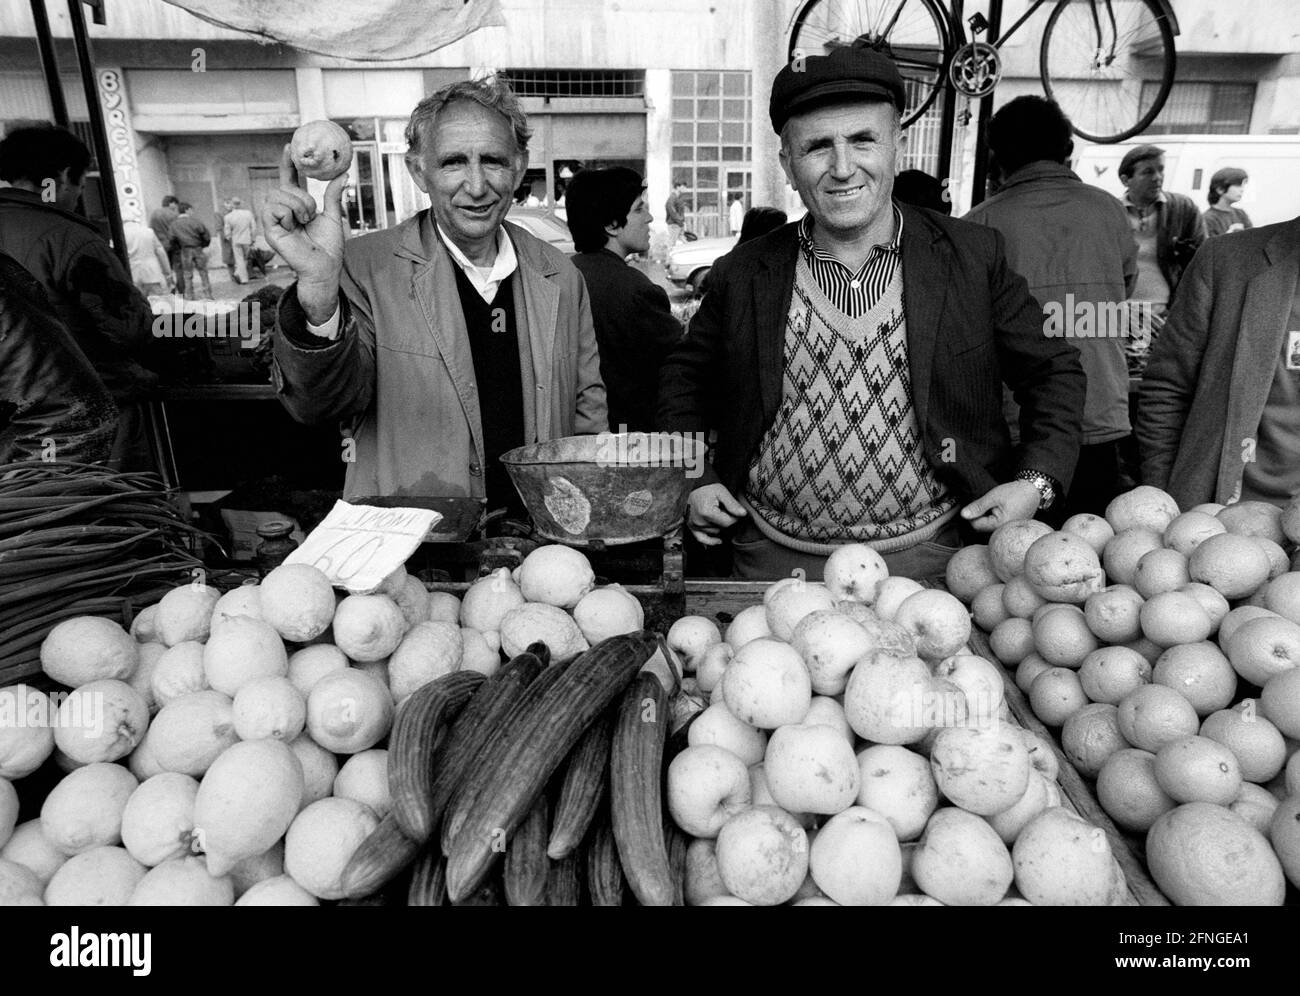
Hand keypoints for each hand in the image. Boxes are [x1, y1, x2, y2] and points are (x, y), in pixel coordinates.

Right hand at [261, 144, 349, 322]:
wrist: (325, 268)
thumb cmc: (328, 247)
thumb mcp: (333, 215)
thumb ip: (333, 195)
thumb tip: (344, 174)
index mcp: (296, 206)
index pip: (288, 180)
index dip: (288, 164)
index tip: (290, 147)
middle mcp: (282, 212)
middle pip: (282, 186)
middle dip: (300, 196)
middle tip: (311, 212)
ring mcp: (274, 221)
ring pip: (276, 195)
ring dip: (297, 205)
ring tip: (306, 220)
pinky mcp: (269, 230)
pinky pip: (272, 209)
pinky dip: (287, 214)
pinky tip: (295, 225)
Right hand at [687, 483, 746, 546]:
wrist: (692, 485)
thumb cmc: (707, 487)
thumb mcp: (722, 492)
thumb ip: (732, 504)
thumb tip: (743, 514)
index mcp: (707, 512)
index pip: (728, 523)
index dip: (735, 517)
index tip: (734, 509)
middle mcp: (699, 521)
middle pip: (722, 528)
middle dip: (726, 520)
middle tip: (724, 508)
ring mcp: (694, 525)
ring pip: (714, 532)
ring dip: (719, 525)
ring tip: (716, 512)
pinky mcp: (691, 527)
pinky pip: (701, 539)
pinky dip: (710, 541)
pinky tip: (718, 541)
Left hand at [960, 480, 1040, 531]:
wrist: (1033, 491)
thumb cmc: (1015, 492)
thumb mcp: (993, 497)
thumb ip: (977, 507)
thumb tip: (963, 515)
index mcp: (999, 525)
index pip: (975, 525)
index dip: (973, 514)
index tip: (979, 504)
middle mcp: (1004, 531)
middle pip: (982, 528)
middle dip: (980, 516)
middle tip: (988, 504)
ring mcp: (1008, 530)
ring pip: (989, 526)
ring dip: (987, 517)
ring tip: (995, 506)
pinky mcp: (1010, 527)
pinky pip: (996, 525)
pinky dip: (994, 518)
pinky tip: (1000, 510)